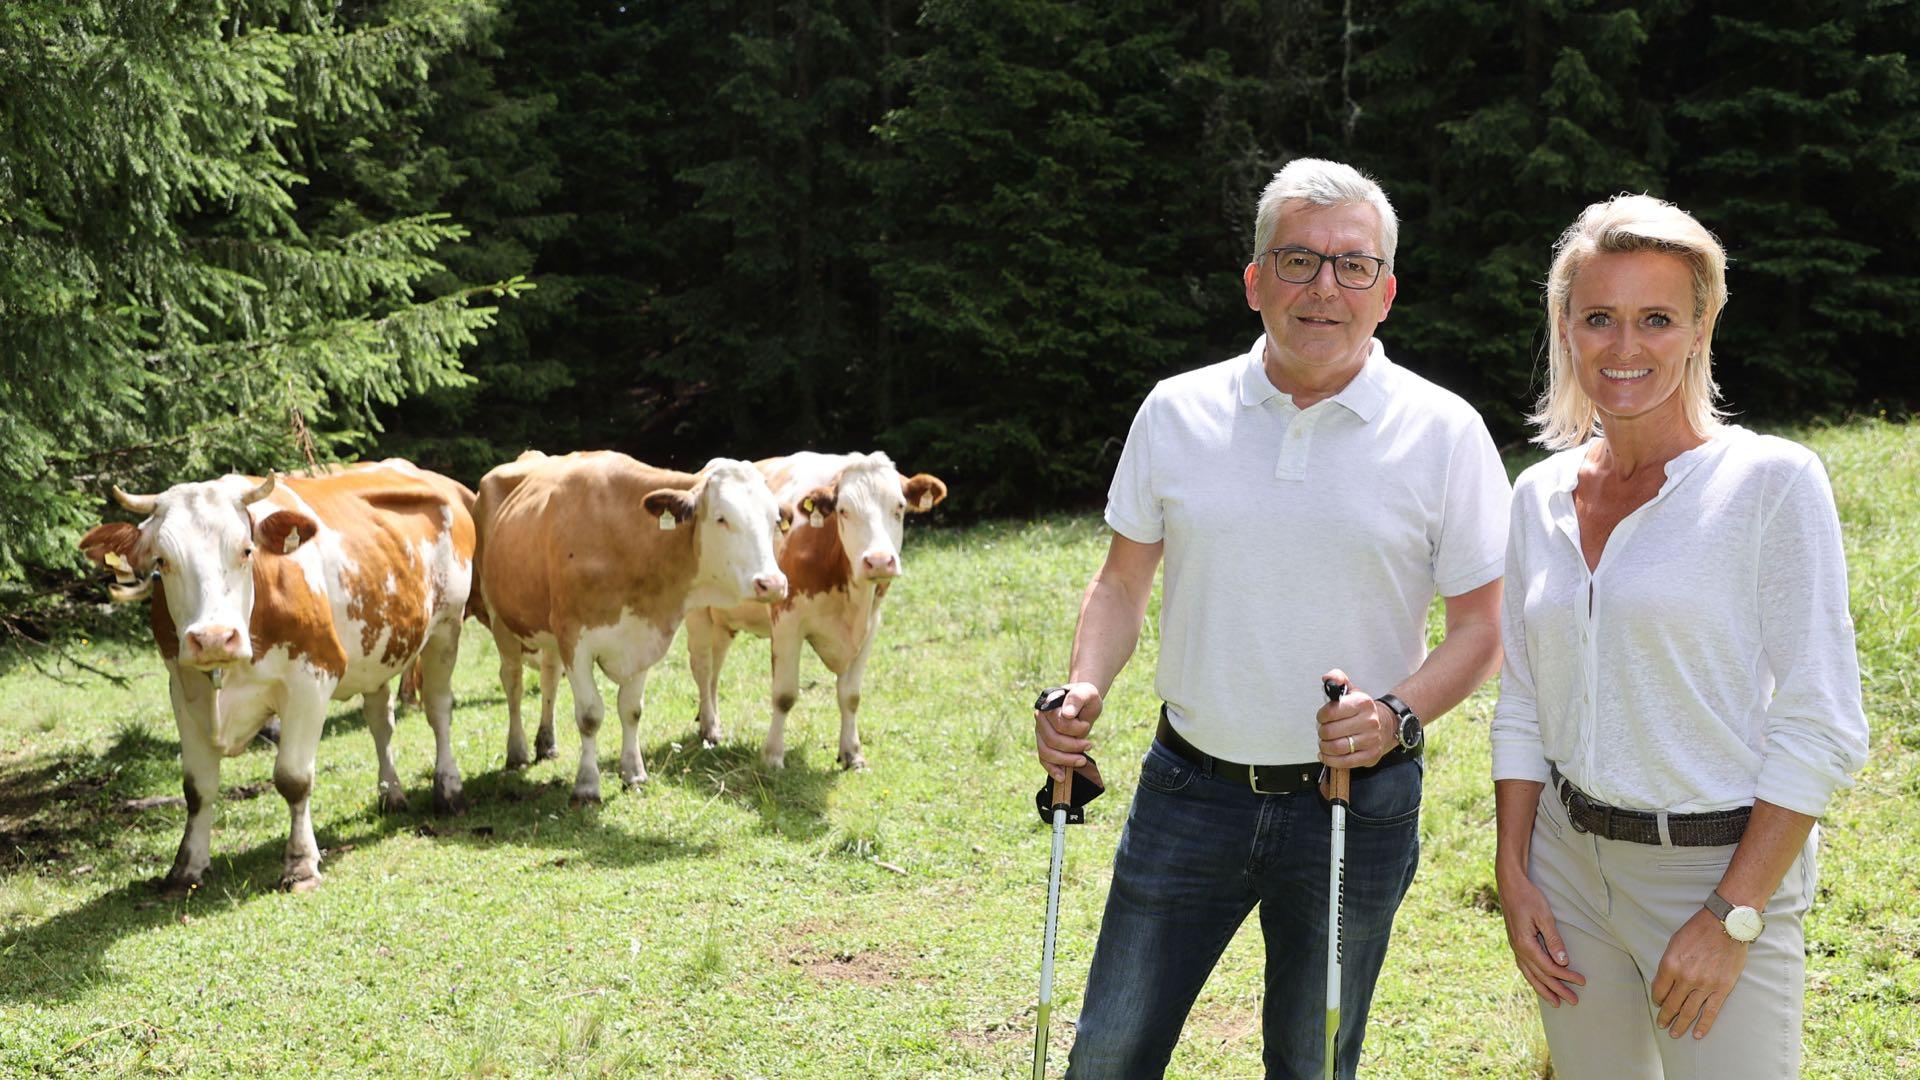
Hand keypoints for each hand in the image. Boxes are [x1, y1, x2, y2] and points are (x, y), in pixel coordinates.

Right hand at [1035, 682, 1101, 782]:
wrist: (1083, 704)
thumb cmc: (1085, 698)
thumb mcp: (1087, 693)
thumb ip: (1077, 699)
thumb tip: (1067, 714)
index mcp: (1048, 704)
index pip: (1058, 722)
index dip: (1074, 728)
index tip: (1087, 726)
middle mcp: (1040, 718)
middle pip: (1051, 740)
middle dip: (1072, 746)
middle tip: (1089, 745)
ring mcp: (1040, 732)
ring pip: (1046, 752)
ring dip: (1066, 759)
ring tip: (1082, 760)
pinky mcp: (1044, 744)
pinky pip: (1043, 759)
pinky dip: (1052, 769)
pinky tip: (1062, 777)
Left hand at [1317, 668, 1389, 767]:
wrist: (1386, 724)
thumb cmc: (1362, 710)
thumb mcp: (1351, 690)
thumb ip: (1337, 678)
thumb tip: (1328, 678)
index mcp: (1362, 703)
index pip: (1330, 712)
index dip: (1321, 716)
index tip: (1322, 717)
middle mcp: (1369, 721)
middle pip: (1330, 731)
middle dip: (1321, 732)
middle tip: (1323, 731)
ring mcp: (1371, 739)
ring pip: (1336, 748)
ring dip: (1324, 747)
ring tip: (1325, 743)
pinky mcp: (1371, 755)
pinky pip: (1345, 762)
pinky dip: (1331, 760)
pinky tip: (1327, 755)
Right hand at [1497, 867, 1585, 1006]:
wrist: (1510, 885)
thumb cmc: (1529, 897)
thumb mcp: (1544, 916)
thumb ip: (1553, 940)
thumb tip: (1562, 962)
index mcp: (1525, 944)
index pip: (1549, 967)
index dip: (1566, 976)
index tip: (1582, 981)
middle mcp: (1518, 949)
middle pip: (1540, 975)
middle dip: (1557, 989)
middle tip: (1573, 1001)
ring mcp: (1515, 947)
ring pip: (1530, 974)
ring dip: (1543, 989)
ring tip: (1555, 1002)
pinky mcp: (1515, 943)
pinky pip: (1525, 967)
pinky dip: (1533, 978)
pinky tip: (1538, 982)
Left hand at [1651, 906, 1748, 1039]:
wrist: (1726, 925)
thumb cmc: (1698, 930)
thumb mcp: (1674, 943)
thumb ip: (1668, 964)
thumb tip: (1664, 982)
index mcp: (1670, 965)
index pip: (1659, 990)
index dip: (1657, 999)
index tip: (1658, 1003)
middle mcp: (1685, 978)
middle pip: (1672, 1004)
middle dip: (1665, 1016)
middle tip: (1662, 1024)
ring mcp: (1704, 985)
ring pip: (1689, 1011)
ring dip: (1680, 1024)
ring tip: (1675, 1033)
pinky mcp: (1722, 989)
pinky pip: (1710, 1012)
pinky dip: (1703, 1025)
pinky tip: (1696, 1034)